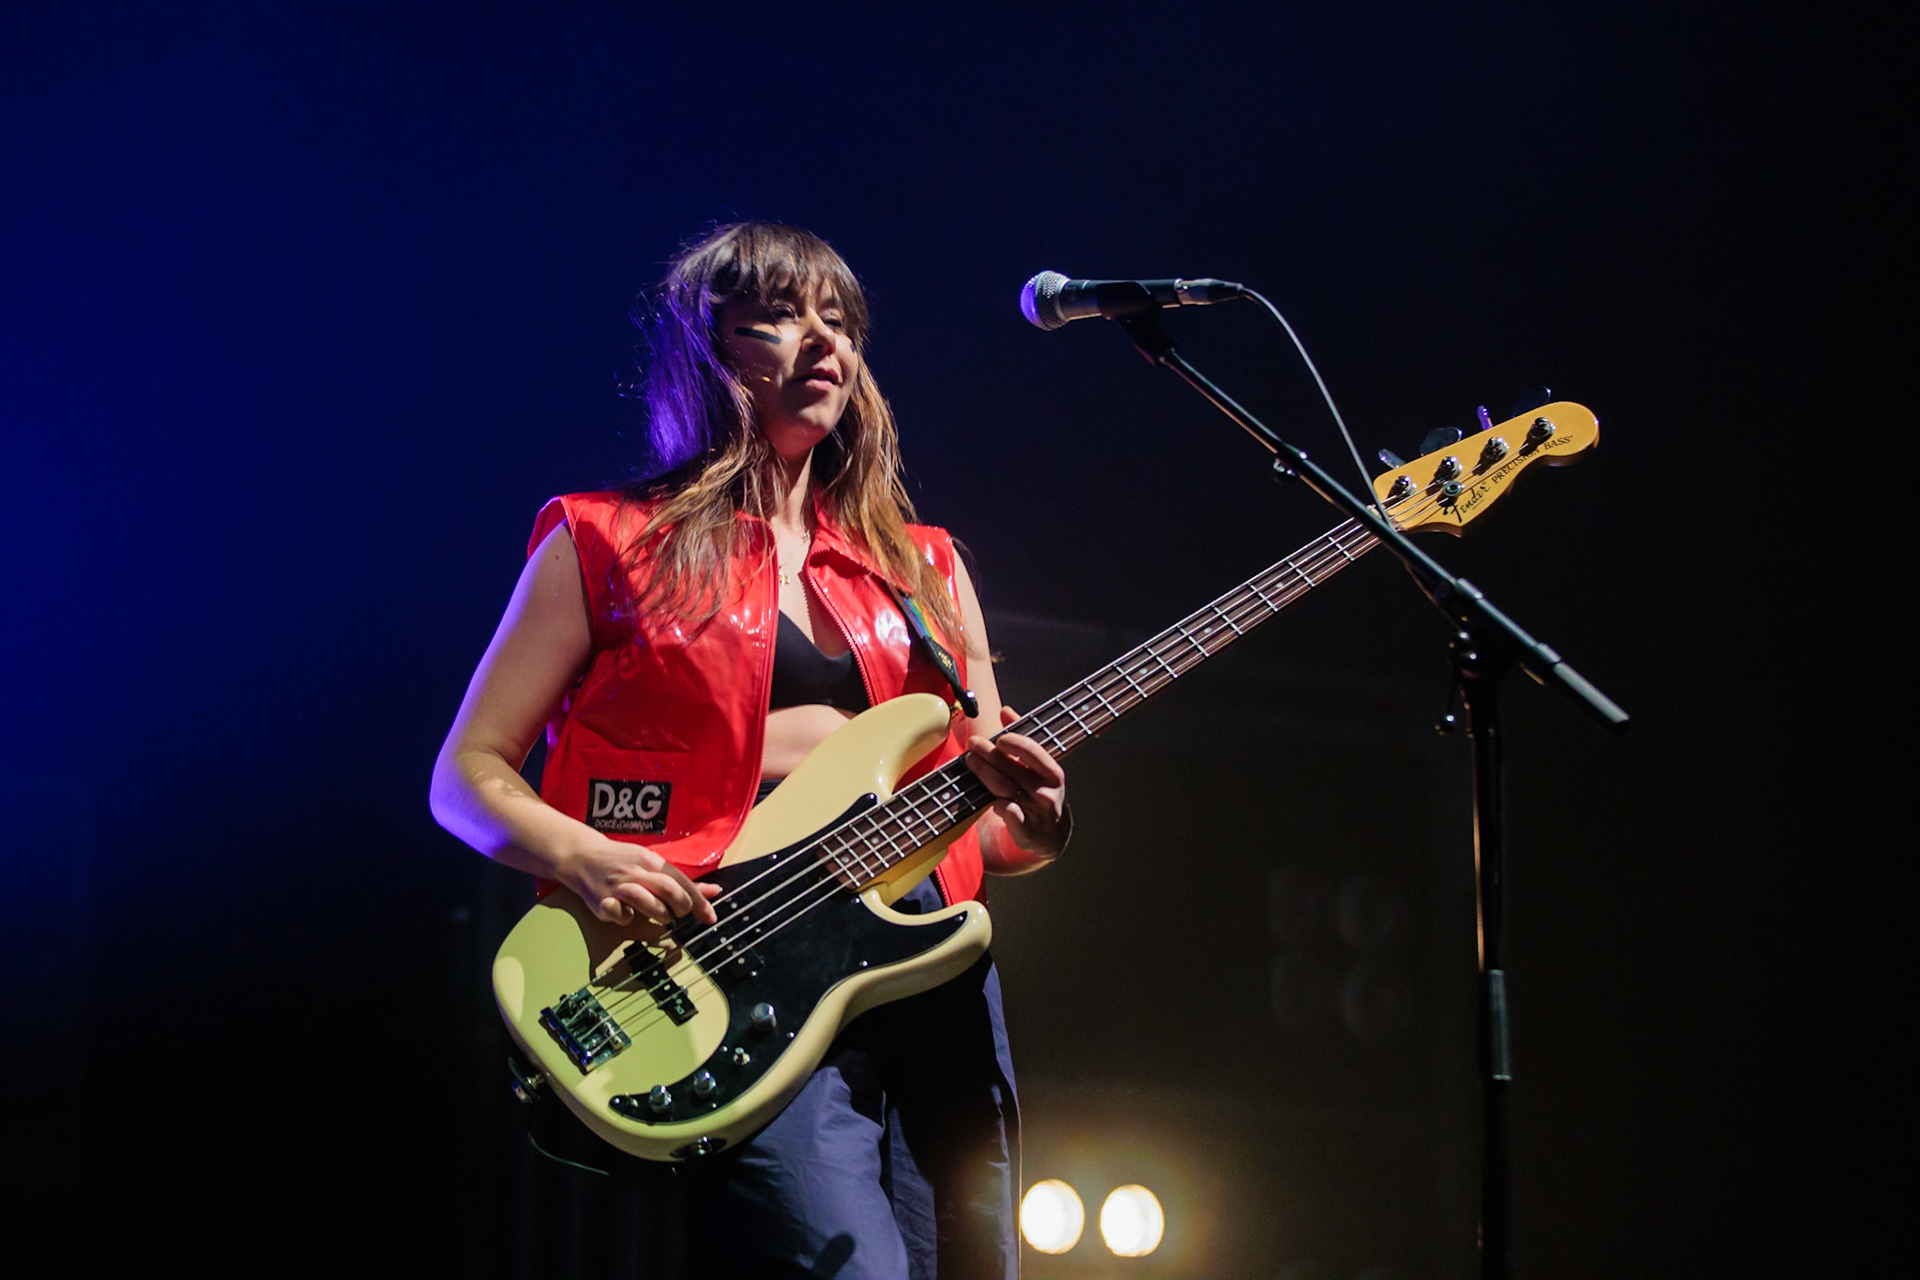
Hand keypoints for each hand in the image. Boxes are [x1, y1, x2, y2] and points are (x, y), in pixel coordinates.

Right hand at [565, 834, 720, 925]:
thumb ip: (683, 882)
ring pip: (647, 903)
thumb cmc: (625, 863)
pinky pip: (620, 915)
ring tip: (661, 915)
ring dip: (660, 914)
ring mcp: (617, 886)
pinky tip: (626, 913)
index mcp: (650, 861)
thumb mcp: (653, 865)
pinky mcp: (601, 901)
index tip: (710, 917)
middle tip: (681, 914)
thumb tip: (715, 892)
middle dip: (681, 906)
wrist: (583, 856)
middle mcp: (635, 872)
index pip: (681, 881)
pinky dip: (627, 918)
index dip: (698, 901)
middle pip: (668, 890)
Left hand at [966, 706, 1069, 865]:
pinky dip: (998, 804)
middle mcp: (1046, 790)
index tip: (997, 738)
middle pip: (1013, 768)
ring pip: (1005, 788)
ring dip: (985, 773)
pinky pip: (1008, 813)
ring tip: (970, 761)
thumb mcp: (1038, 766)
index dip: (1013, 741)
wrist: (1050, 835)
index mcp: (1052, 772)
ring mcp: (1035, 811)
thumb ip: (1022, 738)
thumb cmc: (1039, 792)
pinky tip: (988, 797)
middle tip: (973, 743)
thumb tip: (1006, 711)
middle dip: (990, 754)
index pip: (1033, 751)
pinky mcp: (1025, 829)